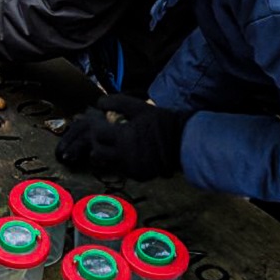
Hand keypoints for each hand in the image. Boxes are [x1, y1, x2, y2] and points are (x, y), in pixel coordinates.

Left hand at [55, 94, 186, 180]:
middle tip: (103, 133)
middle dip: (97, 142)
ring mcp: (131, 169)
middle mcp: (124, 157)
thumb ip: (118, 103)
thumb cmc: (162, 123)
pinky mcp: (139, 176)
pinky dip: (119, 161)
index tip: (100, 121)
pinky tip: (127, 152)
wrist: (183, 144)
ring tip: (113, 144)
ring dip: (106, 153)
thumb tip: (100, 103)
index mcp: (123, 138)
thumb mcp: (140, 108)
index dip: (96, 126)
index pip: (97, 134)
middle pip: (97, 152)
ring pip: (107, 163)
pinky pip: (121, 170)